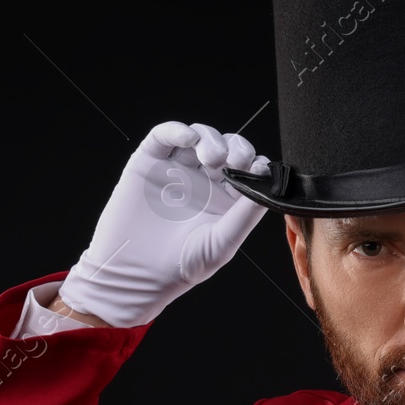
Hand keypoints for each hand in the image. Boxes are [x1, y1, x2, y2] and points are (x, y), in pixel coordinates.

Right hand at [57, 121, 270, 327]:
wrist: (135, 274)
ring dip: (210, 139)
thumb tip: (269, 186)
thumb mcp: (222, 242)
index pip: (248, 169)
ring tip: (212, 159)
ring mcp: (176, 169)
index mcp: (226, 199)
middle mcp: (203, 181)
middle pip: (228, 148)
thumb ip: (246, 214)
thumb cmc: (181, 266)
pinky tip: (187, 139)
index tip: (258, 169)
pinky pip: (164, 136)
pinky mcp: (148, 162)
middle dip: (236, 148)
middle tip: (234, 161)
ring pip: (199, 137)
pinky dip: (177, 130)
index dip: (255, 164)